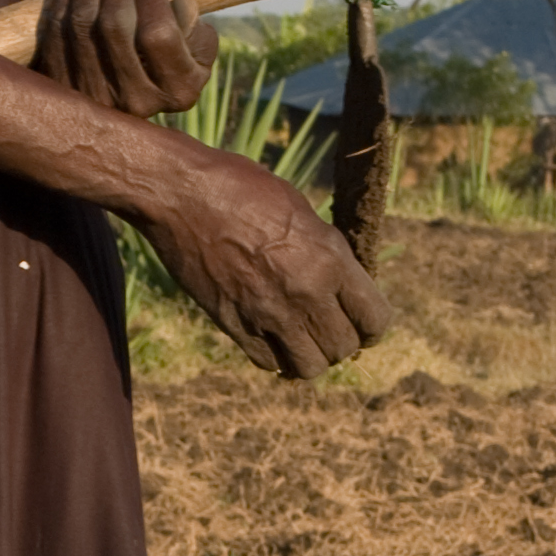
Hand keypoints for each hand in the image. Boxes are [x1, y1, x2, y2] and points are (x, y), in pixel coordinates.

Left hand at [35, 0, 217, 118]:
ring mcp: (92, 92)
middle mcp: (133, 99)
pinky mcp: (61, 81)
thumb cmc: (171, 62)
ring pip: (83, 20)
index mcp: (176, 91)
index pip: (159, 34)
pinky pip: (57, 25)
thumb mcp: (198, 54)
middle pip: (115, 24)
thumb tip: (176, 5)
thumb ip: (198, 31)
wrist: (128, 96)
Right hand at [129, 139, 387, 378]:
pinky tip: (271, 338)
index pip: (374, 319)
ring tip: (302, 340)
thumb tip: (340, 281)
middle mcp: (306, 292)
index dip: (371, 326)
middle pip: (344, 348)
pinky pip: (268, 363)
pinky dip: (275, 356)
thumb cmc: (242, 187)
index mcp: (330, 258)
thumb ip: (326, 251)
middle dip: (342, 343)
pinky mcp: (234, 325)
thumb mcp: (301, 210)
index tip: (362, 325)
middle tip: (328, 330)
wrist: (181, 195)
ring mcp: (268, 313)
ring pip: (309, 367)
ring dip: (310, 357)